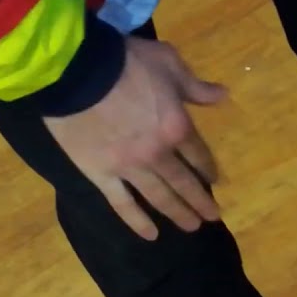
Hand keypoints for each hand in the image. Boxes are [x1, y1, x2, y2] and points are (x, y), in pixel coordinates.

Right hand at [43, 36, 227, 239]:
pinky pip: (122, 204)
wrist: (74, 70)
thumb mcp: (168, 62)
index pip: (199, 154)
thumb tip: (223, 95)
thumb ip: (195, 86)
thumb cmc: (125, 61)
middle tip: (213, 217)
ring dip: (178, 214)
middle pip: (184, 182)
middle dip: (201, 200)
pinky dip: (137, 221)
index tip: (215, 180)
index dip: (208, 168)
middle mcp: (158, 154)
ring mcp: (129, 168)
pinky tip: (150, 235)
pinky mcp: (100, 175)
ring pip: (159, 197)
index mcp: (177, 127)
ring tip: (192, 227)